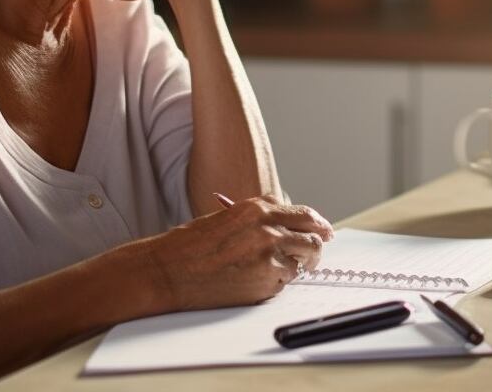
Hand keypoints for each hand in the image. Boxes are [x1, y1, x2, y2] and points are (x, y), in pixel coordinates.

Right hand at [143, 196, 333, 310]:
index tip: (324, 231)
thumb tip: (285, 230)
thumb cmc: (189, 246)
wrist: (167, 271)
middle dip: (317, 246)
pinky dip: (278, 283)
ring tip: (279, 271)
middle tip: (316, 255)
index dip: (318, 224)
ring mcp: (270, 254)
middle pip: (312, 236)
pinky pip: (285, 282)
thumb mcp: (228, 219)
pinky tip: (257, 281)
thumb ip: (259, 221)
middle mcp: (268, 227)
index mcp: (258, 208)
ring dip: (297, 266)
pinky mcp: (267, 280)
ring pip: (303, 261)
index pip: (303, 213)